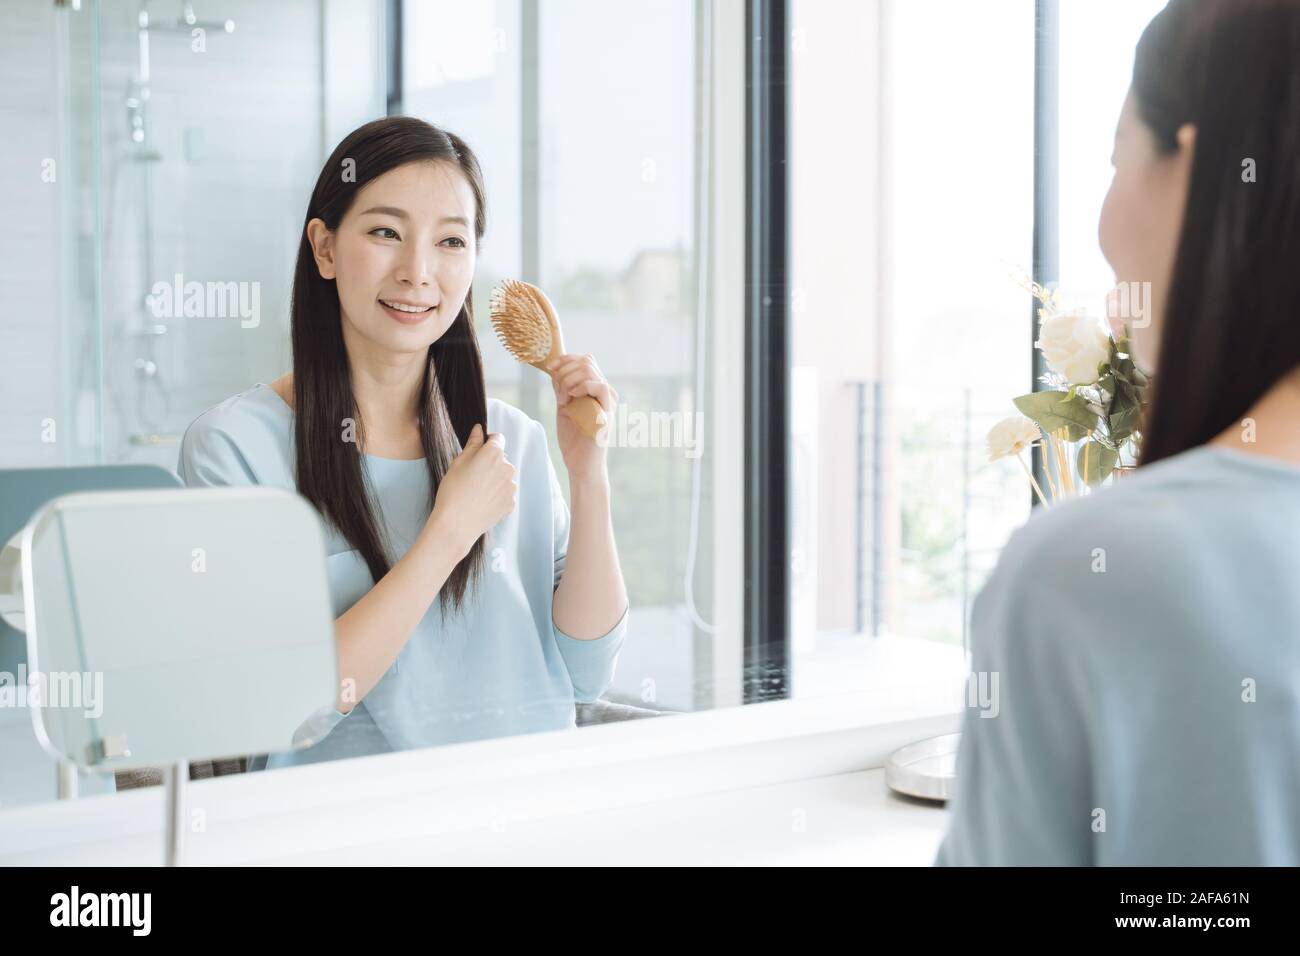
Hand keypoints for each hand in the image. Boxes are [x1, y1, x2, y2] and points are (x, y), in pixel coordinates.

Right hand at [425, 424, 516, 555]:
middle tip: (472, 476)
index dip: (487, 442)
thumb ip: (473, 443)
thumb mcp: (458, 462)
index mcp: (494, 453)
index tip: (478, 451)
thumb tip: (479, 429)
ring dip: (494, 480)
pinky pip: (505, 493)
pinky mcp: (511, 503)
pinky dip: (496, 495)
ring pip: (504, 477)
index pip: (497, 438)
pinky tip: (482, 502)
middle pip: (502, 459)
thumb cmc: (453, 490)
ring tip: (476, 491)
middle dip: (491, 463)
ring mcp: (512, 487)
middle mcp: (508, 468)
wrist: (456, 524)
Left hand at [547, 352, 617, 483]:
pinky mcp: (607, 412)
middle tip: (557, 392)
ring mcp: (608, 401)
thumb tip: (555, 369)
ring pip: (590, 370)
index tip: (550, 368)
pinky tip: (570, 398)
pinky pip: (600, 386)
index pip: (586, 360)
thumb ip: (562, 388)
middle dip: (564, 370)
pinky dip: (581, 386)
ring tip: (563, 400)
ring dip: (569, 380)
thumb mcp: (564, 407)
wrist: (581, 464)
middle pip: (587, 361)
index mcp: (596, 390)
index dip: (566, 359)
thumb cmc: (574, 438)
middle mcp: (605, 393)